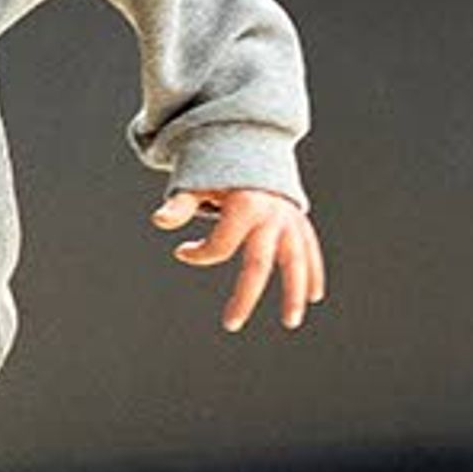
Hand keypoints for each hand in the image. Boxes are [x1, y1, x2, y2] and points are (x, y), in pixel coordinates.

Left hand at [154, 188, 325, 333]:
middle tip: (230, 325)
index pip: (220, 245)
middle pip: (259, 264)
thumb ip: (180, 205)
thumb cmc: (218, 171)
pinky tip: (313, 296)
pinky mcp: (300, 222)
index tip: (183, 250)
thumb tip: (159, 220)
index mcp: (245, 205)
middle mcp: (271, 215)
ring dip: (294, 292)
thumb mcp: (196, 183)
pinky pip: (309, 250)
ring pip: (295, 261)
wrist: (252, 146)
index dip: (198, 254)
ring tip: (291, 322)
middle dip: (245, 296)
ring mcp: (289, 220)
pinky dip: (312, 272)